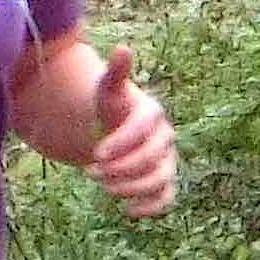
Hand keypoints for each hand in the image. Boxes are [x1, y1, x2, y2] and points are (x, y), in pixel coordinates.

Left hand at [86, 44, 177, 218]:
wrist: (110, 131)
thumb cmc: (108, 110)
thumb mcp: (106, 90)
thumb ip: (114, 73)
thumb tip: (122, 49)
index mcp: (151, 114)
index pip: (144, 129)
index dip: (122, 143)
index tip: (95, 154)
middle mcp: (164, 138)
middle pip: (152, 157)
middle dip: (121, 168)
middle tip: (91, 171)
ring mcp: (165, 161)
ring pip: (160, 180)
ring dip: (131, 188)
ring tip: (104, 187)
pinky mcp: (162, 182)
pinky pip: (167, 198)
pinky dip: (152, 208)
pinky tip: (128, 211)